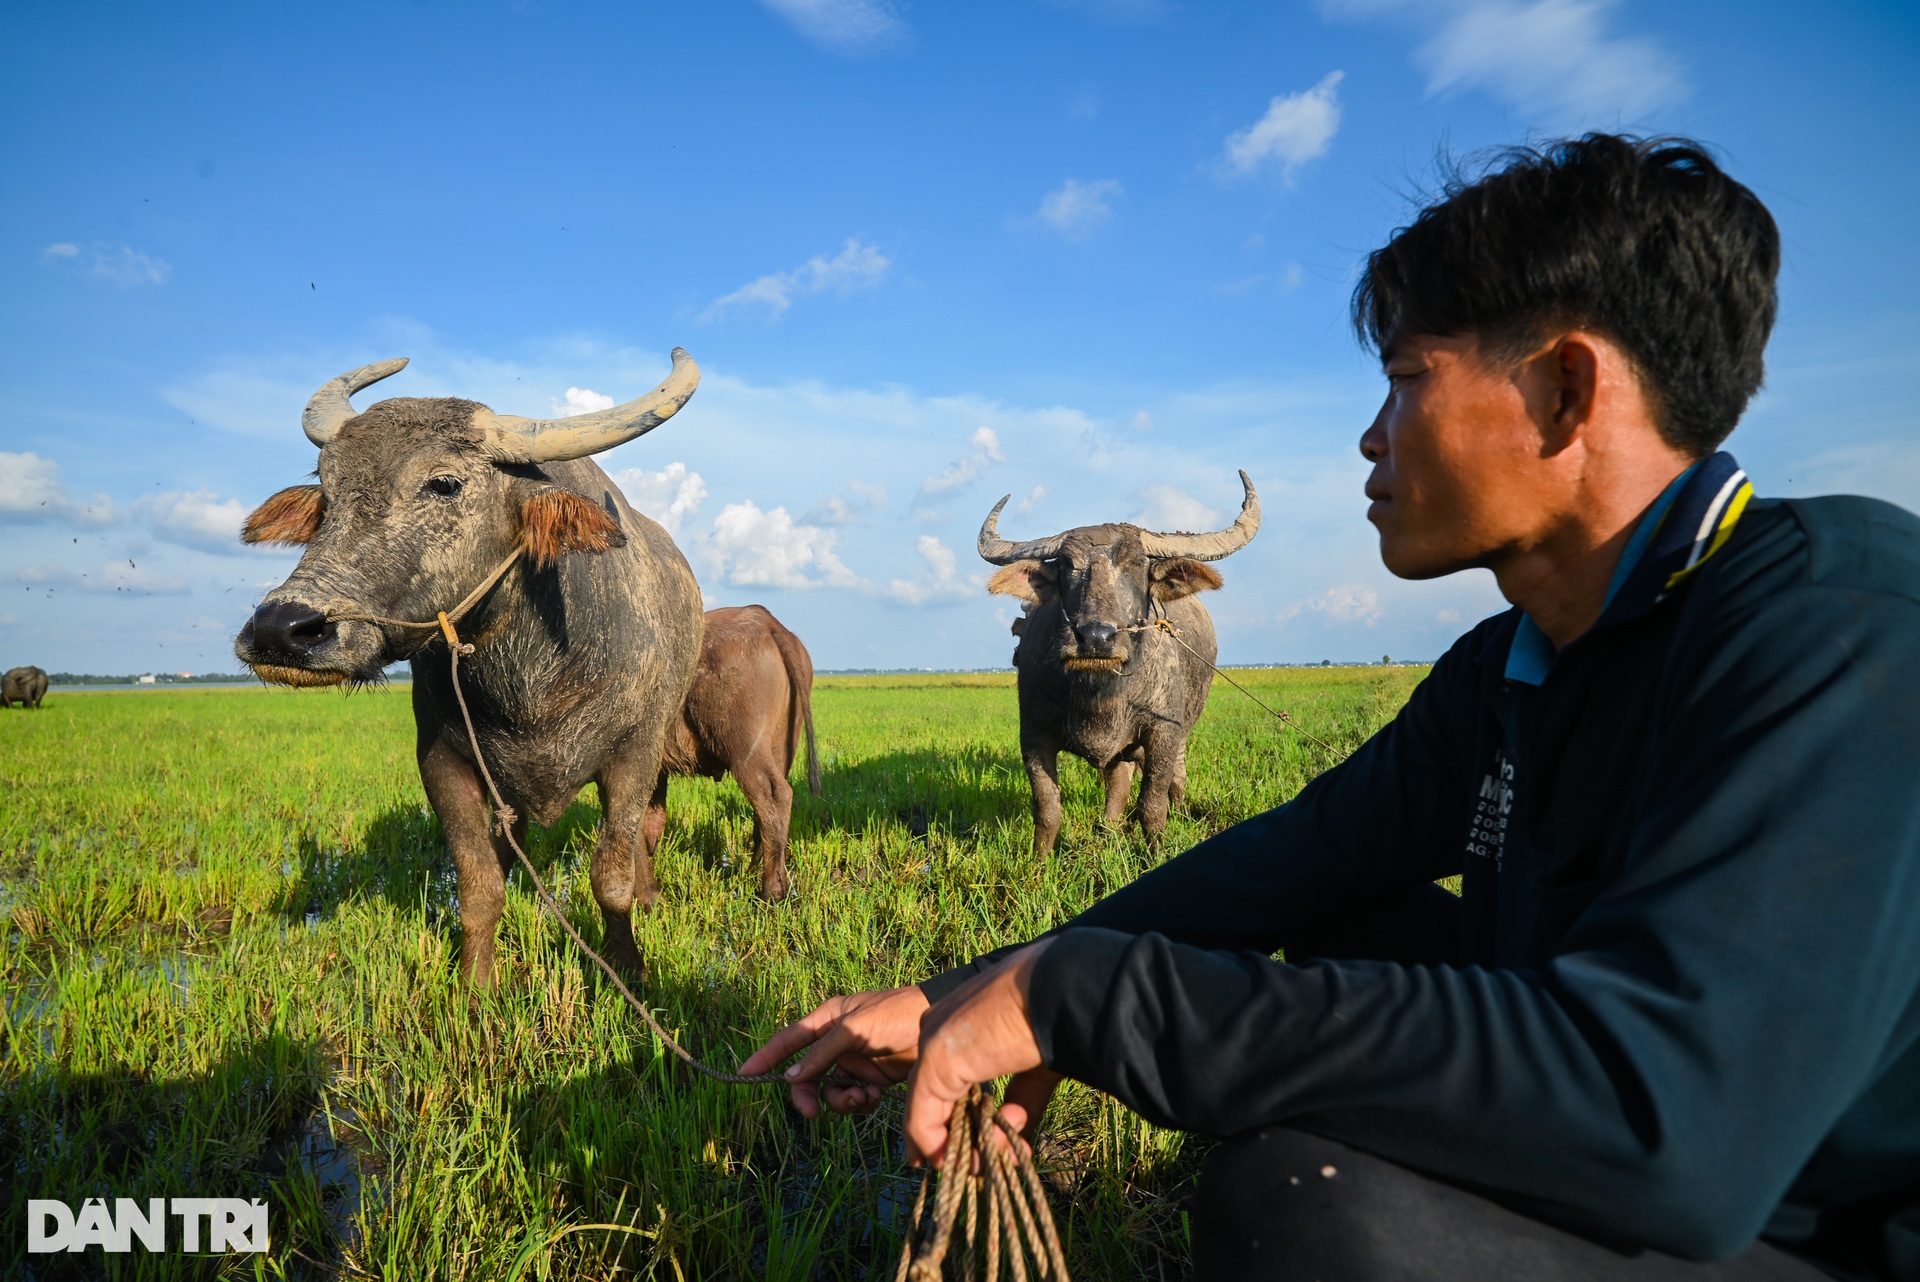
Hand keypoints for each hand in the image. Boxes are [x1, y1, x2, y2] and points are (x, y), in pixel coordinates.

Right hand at [739, 985, 929, 1118]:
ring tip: (863, 1095)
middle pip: (806, 1077)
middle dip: (809, 1095)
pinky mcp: (873, 1078)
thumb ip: (822, 1053)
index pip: (788, 1041)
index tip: (743, 1076)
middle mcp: (835, 1043)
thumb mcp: (854, 1030)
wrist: (937, 1026)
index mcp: (827, 1020)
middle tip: (814, 1112)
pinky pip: (854, 1099)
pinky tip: (877, 1094)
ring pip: (830, 1092)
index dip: (765, 1058)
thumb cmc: (895, 1015)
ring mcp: (854, 1062)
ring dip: (841, 1100)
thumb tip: (792, 1078)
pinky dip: (861, 1102)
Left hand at [905, 941, 1055, 1165]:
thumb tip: (1014, 1136)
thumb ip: (1021, 1100)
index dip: (960, 1113)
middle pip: (931, 1093)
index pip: (947, 1074)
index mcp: (962, 1018)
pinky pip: (923, 1116)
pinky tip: (956, 1163)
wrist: (1058, 990)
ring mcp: (932, 1043)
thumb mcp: (1036, 1066)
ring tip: (986, 1164)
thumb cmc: (1055, 1018)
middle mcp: (938, 1026)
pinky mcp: (933, 1063)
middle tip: (980, 1164)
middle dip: (953, 1134)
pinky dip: (936, 1145)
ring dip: (951, 1145)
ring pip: (926, 1108)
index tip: (982, 1142)